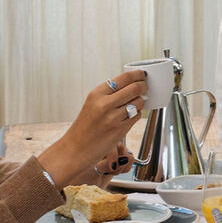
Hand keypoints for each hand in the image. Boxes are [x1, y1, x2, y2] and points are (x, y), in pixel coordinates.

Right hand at [37, 72, 145, 187]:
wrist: (76, 148)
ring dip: (140, 101)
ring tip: (134, 103)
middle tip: (145, 86)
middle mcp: (105, 104)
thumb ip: (109, 94)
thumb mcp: (92, 103)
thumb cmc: (85, 126)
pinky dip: (136, 114)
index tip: (142, 74)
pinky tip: (130, 115)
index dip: (137, 75)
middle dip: (143, 86)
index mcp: (97, 94)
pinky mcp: (120, 130)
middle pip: (135, 88)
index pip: (124, 78)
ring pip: (138, 102)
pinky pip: (136, 116)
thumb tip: (131, 85)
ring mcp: (113, 117)